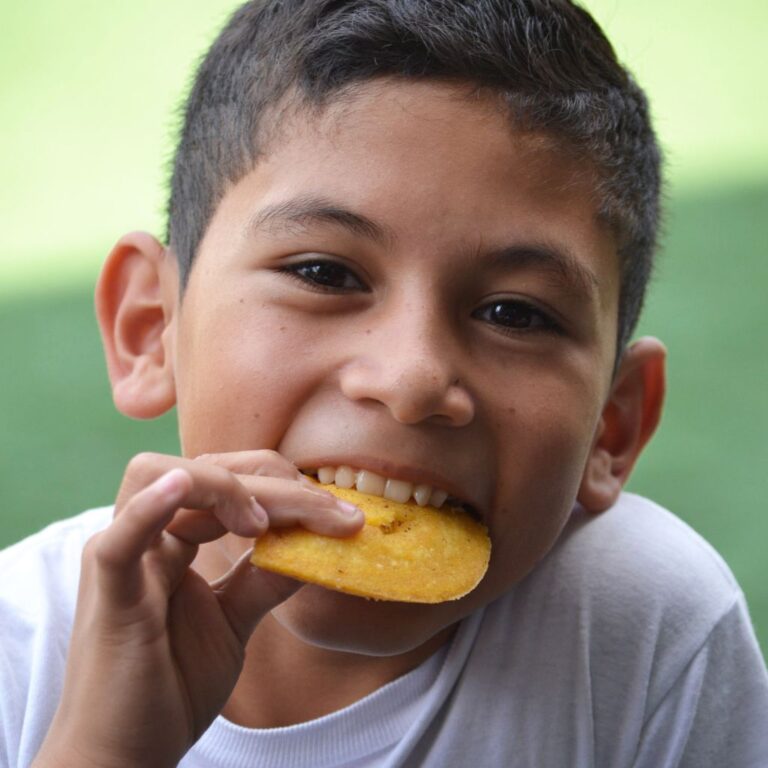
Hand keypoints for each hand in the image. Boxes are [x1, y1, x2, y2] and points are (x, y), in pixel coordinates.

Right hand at [33, 451, 362, 767]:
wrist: (127, 758)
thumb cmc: (174, 685)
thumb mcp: (236, 620)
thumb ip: (267, 575)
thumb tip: (318, 540)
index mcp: (172, 538)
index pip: (228, 480)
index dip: (286, 487)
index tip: (342, 515)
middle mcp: (144, 536)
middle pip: (205, 470)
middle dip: (275, 484)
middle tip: (331, 514)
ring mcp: (122, 560)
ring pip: (160, 477)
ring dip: (224, 486)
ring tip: (263, 524)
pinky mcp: (109, 596)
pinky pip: (121, 540)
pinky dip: (149, 507)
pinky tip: (180, 487)